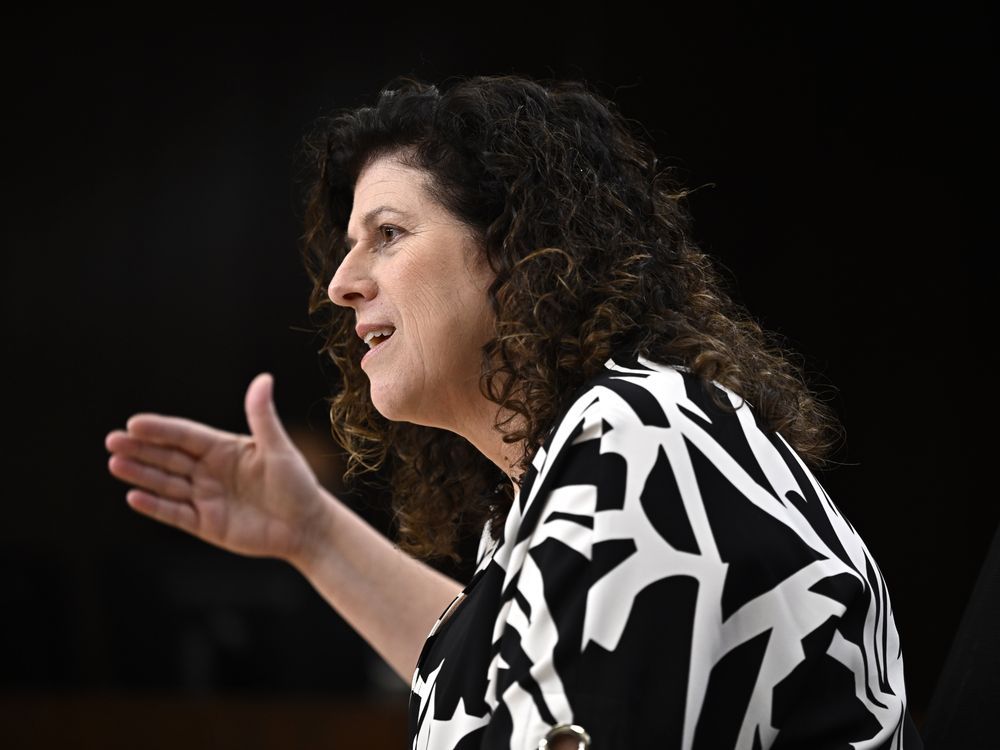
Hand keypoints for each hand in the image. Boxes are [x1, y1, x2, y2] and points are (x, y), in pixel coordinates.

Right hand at [105, 373, 329, 563]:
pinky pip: (175, 513)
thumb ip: (263, 417)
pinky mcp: (205, 524)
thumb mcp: (279, 449)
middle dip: (141, 449)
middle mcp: (209, 471)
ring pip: (166, 483)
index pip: (185, 436)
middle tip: (112, 440)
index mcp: (224, 449)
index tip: (135, 423)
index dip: (161, 430)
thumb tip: (263, 378)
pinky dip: (155, 506)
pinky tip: (134, 496)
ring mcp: (205, 498)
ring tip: (115, 463)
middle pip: (169, 457)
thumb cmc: (297, 483)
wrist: (306, 527)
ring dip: (141, 474)